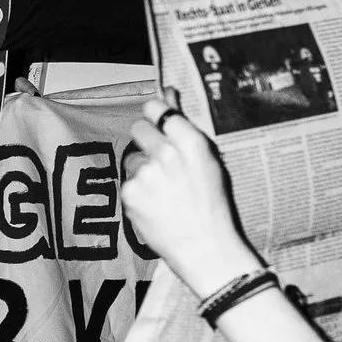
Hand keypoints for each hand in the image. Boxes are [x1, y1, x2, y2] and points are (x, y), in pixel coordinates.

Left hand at [122, 92, 263, 295]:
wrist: (206, 248)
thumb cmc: (214, 206)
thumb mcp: (209, 162)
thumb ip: (185, 127)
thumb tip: (168, 93)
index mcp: (192, 142)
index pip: (158, 108)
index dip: (155, 115)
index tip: (157, 122)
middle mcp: (167, 153)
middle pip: (139, 128)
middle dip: (145, 140)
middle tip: (158, 161)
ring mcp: (146, 174)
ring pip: (132, 159)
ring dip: (142, 171)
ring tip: (162, 193)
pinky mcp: (131, 193)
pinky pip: (128, 183)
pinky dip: (138, 194)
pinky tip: (155, 207)